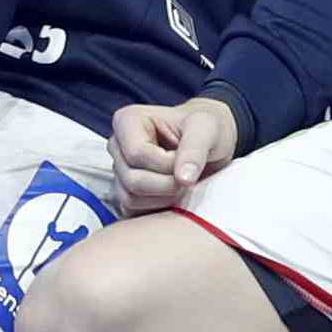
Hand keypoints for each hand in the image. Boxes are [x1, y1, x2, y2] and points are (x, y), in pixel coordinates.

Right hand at [111, 91, 239, 216]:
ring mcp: (120, 171)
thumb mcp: (208, 129)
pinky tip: (176, 195)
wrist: (214, 144)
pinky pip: (133, 211)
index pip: (136, 154)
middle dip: (167, 185)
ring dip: (164, 198)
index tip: (188, 160)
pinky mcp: (127, 192)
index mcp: (128, 120)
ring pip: (130, 198)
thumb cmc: (208, 129)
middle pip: (132, 179)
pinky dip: (158, 209)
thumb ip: (195, 150)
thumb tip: (183, 178)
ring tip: (184, 185)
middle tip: (190, 178)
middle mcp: (118, 146)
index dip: (166, 165)